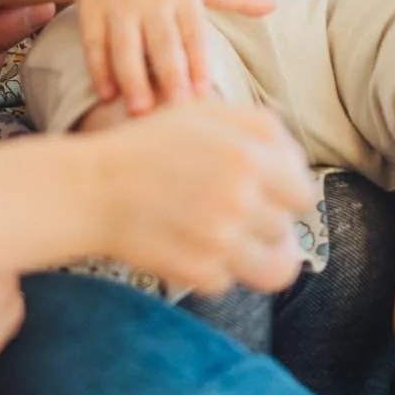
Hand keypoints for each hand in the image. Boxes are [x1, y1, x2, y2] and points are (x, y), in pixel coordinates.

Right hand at [74, 0, 272, 114]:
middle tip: (174, 108)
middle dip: (167, 73)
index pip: (193, 31)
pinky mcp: (91, 8)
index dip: (197, 60)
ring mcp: (119, 4)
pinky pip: (95, 41)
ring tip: (138, 110)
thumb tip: (273, 6)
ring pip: (125, 44)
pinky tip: (106, 93)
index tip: (203, 91)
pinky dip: (99, 67)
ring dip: (131, 76)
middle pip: (161, 40)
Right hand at [97, 99, 315, 296]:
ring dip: (251, 254)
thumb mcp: (205, 113)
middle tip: (227, 211)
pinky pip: (230, 281)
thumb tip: (297, 160)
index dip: (284, 194)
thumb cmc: (148, 146)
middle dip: (262, 222)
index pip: (303, 195)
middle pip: (285, 230)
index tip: (263, 193)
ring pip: (273, 267)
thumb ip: (261, 126)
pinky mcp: (199, 273)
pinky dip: (213, 269)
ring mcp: (221, 241)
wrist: (91, 189)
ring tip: (224, 240)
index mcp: (249, 157)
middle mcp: (241, 200)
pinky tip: (189, 246)